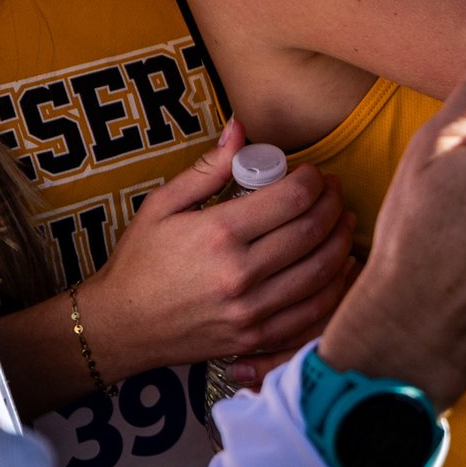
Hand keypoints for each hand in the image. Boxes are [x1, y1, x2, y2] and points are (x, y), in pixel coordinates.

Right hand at [77, 118, 356, 383]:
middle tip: (334, 192)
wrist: (121, 326)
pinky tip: (341, 267)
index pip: (292, 198)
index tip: (315, 173)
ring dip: (342, 241)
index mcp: (219, 233)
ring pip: (322, 271)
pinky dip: (336, 287)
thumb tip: (240, 128)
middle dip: (333, 204)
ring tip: (344, 221)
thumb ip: (208, 168)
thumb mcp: (162, 205)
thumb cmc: (140, 261)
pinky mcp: (257, 338)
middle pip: (313, 231)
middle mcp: (240, 273)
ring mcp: (252, 311)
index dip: (314, 180)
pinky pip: (314, 313)